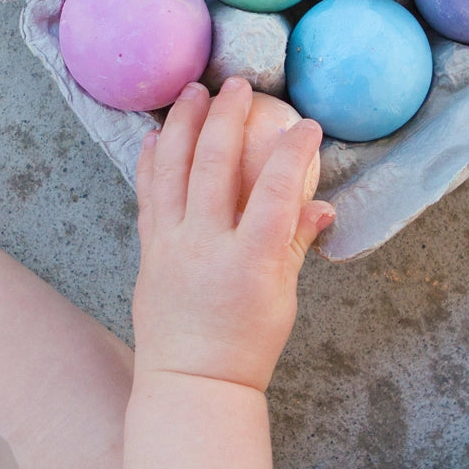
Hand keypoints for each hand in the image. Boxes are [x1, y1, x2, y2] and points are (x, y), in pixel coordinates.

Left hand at [131, 78, 334, 390]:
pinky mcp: (148, 250)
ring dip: (184, 126)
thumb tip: (322, 205)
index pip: (276, 192)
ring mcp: (171, 245)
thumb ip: (296, 243)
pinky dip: (150, 161)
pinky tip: (152, 135)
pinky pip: (147, 195)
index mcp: (250, 261)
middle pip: (215, 167)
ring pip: (173, 171)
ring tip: (193, 91)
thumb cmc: (247, 344)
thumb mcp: (284, 297)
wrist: (191, 384)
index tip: (307, 125)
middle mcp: (205, 246)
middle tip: (239, 84)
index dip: (293, 152)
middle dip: (228, 118)